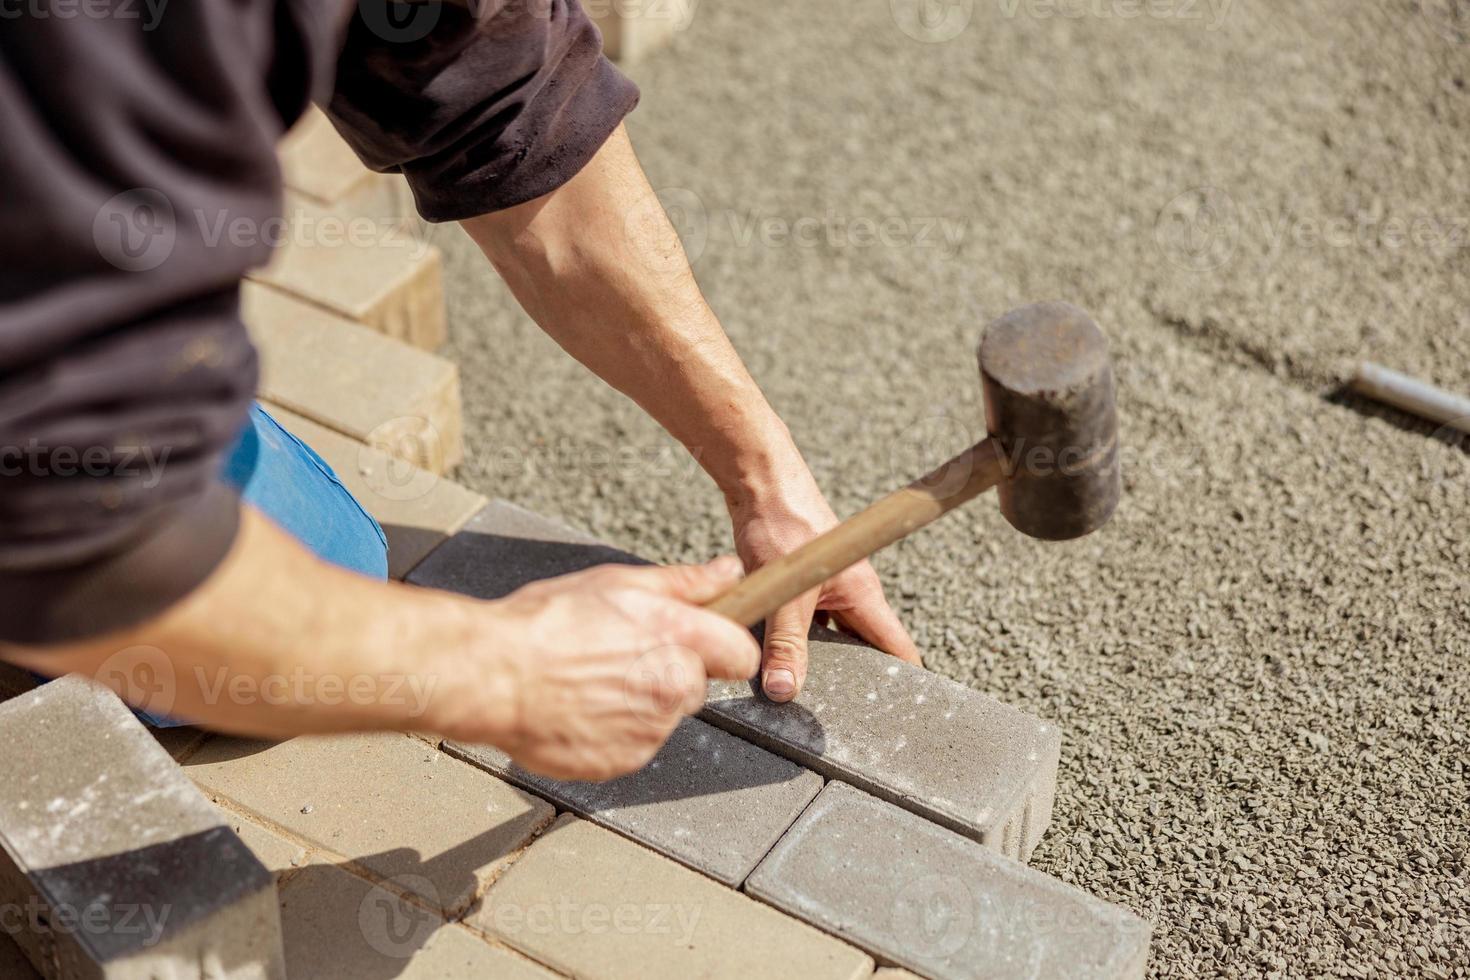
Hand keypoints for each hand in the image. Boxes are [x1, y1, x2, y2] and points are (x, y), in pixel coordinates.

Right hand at [437, 557, 759, 780]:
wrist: (493, 676)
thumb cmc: (546, 624)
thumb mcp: (617, 584)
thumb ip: (683, 583)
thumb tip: (727, 572)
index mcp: (678, 638)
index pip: (740, 653)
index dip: (722, 646)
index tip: (704, 644)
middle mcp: (673, 687)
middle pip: (696, 687)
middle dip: (670, 673)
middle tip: (621, 657)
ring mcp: (650, 730)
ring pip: (662, 716)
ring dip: (638, 702)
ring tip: (589, 681)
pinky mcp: (624, 761)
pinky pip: (632, 744)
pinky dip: (612, 731)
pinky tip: (580, 707)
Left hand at [728, 479, 922, 702]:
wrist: (759, 482)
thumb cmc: (784, 522)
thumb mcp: (785, 592)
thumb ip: (786, 643)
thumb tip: (785, 690)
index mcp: (864, 596)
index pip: (898, 650)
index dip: (903, 683)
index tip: (898, 717)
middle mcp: (850, 596)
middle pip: (862, 649)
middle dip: (853, 681)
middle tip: (840, 717)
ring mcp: (826, 591)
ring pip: (828, 638)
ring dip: (817, 661)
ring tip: (804, 695)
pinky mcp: (800, 587)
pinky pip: (803, 625)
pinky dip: (792, 642)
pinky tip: (773, 658)